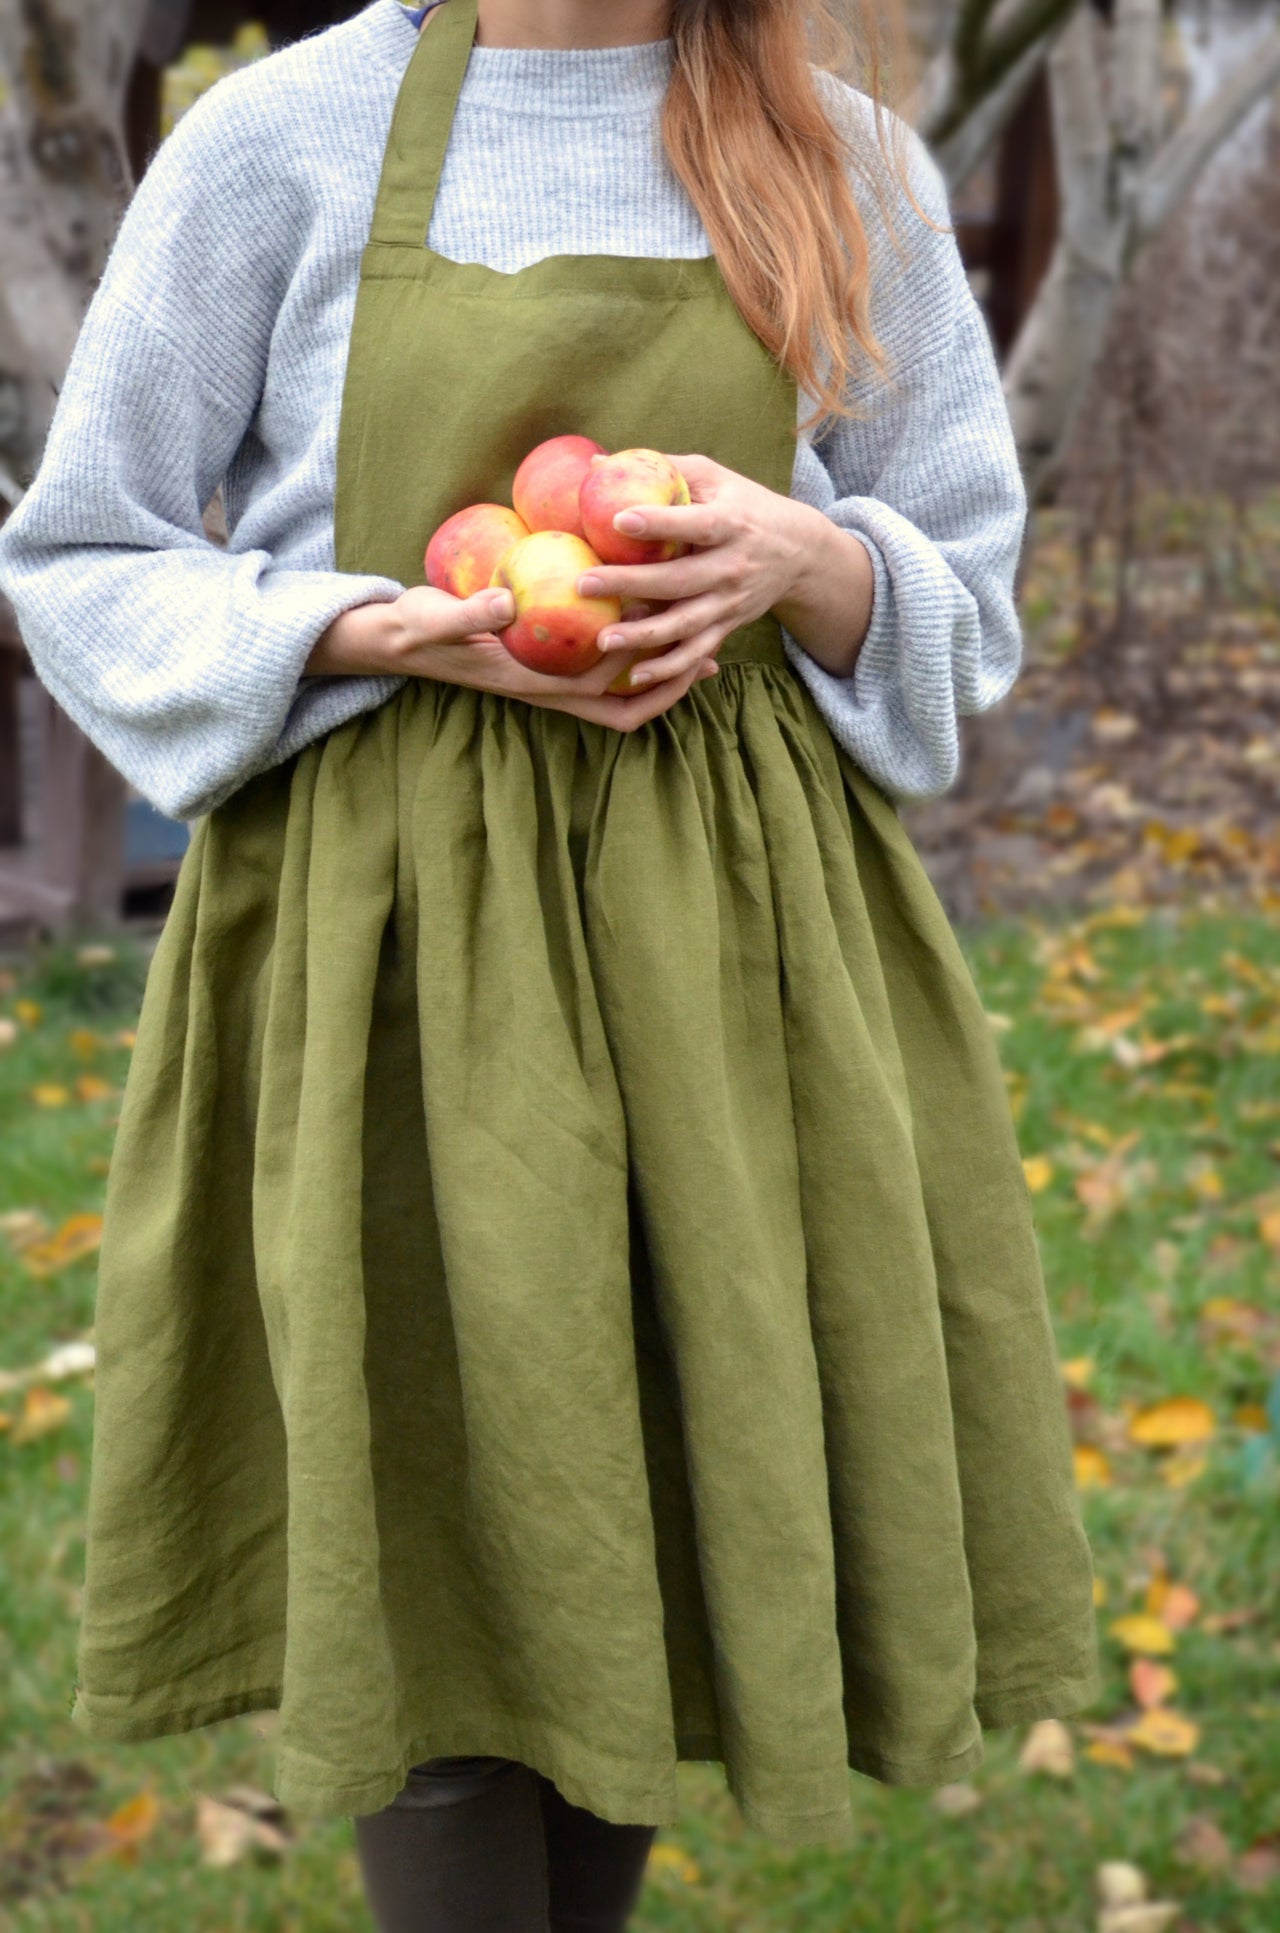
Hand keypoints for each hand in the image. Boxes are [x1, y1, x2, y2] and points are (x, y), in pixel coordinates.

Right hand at [308, 584, 716, 732]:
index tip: (680, 644)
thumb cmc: (415, 629)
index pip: (604, 693)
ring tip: (698, 639)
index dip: (647, 676)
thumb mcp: (437, 617)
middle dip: (669, 687)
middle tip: (711, 653)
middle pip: (624, 706)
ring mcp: (545, 678)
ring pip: (615, 690)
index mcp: (531, 683)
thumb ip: (469, 613)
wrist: (394, 639)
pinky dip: (626, 650)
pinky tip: (642, 615)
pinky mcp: (541, 662)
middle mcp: (546, 688)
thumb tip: (507, 604)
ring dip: (656, 671)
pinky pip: (596, 666)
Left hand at [573, 451, 874, 685]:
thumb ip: (662, 468)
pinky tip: (633, 675)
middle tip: (583, 583)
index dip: (659, 523)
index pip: (694, 524)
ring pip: (684, 624)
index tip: (619, 520)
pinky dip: (668, 668)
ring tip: (603, 638)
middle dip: (630, 583)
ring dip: (644, 635)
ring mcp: (729, 603)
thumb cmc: (742, 505)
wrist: (798, 552)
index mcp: (730, 524)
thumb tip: (595, 461)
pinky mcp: (727, 628)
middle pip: (678, 580)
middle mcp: (731, 567)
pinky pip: (695, 653)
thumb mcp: (714, 477)